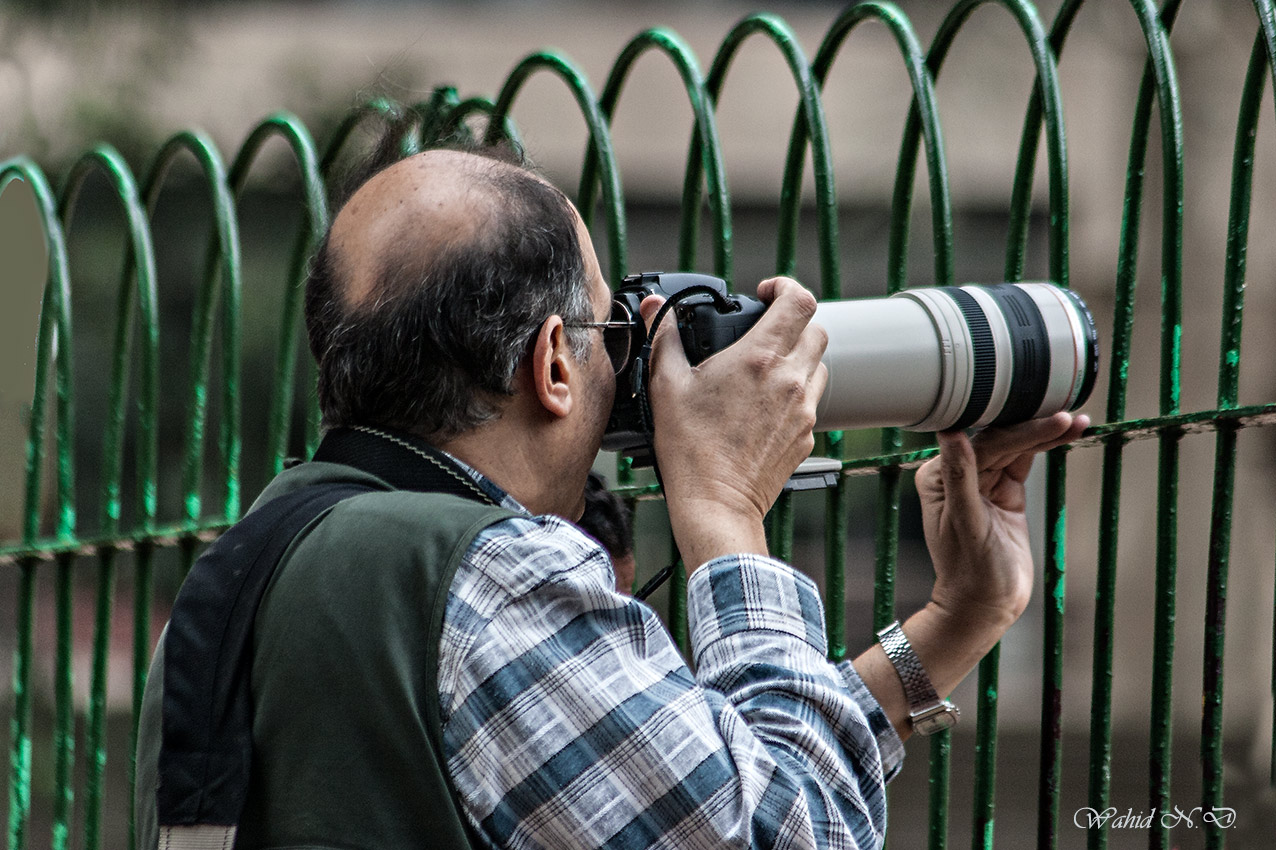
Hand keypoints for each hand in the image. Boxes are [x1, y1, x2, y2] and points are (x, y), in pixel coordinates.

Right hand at [640, 276, 828, 569]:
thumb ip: (664, 338)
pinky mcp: (806, 435)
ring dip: (797, 358)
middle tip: (763, 331)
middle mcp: (790, 380)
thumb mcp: (667, 386)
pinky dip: (795, 393)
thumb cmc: (690, 449)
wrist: (716, 504)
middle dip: (792, 323)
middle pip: (815, 329)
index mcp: (760, 358)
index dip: (785, 287)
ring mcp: (803, 409)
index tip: (765, 294)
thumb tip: (655, 310)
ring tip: (765, 370)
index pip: (799, 300)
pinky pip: (811, 401)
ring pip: (818, 365)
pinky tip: (765, 406)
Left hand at [916, 411, 1089, 631]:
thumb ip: (960, 476)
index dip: (1019, 431)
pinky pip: (1025, 462)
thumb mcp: (967, 523)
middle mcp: (958, 474)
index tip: (1051, 418)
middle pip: (1001, 440)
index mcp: (939, 476)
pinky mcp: (1005, 492)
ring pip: (1016, 448)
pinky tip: (1068, 433)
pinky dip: (1046, 449)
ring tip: (1078, 421)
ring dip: (1045, 434)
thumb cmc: (970, 571)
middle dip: (1036, 428)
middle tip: (1070, 416)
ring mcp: (983, 482)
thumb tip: (949, 431)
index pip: (984, 444)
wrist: (986, 605)